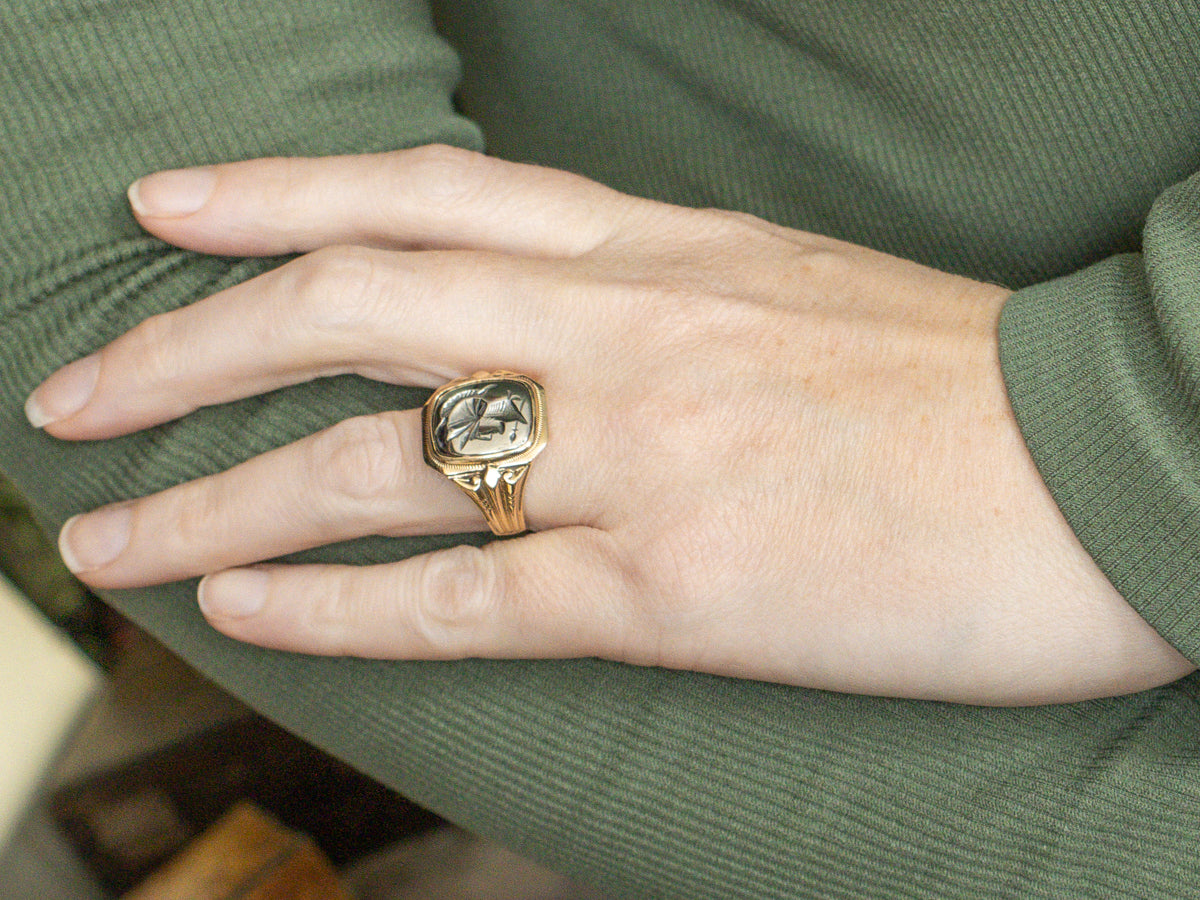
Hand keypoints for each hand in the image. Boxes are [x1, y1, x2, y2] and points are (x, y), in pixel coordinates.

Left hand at [26, 147, 1192, 703]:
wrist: (1120, 459)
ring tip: (101, 533)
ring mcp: (643, 457)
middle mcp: (628, 331)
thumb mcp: (796, 294)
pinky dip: (335, 607)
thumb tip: (556, 331)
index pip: (427, 194)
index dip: (277, 192)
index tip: (164, 206)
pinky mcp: (677, 589)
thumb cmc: (969, 384)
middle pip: (352, 308)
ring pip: (372, 460)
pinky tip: (240, 606)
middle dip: (188, 341)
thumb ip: (663, 302)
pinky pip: (461, 597)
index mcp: (666, 250)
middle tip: (70, 389)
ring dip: (210, 492)